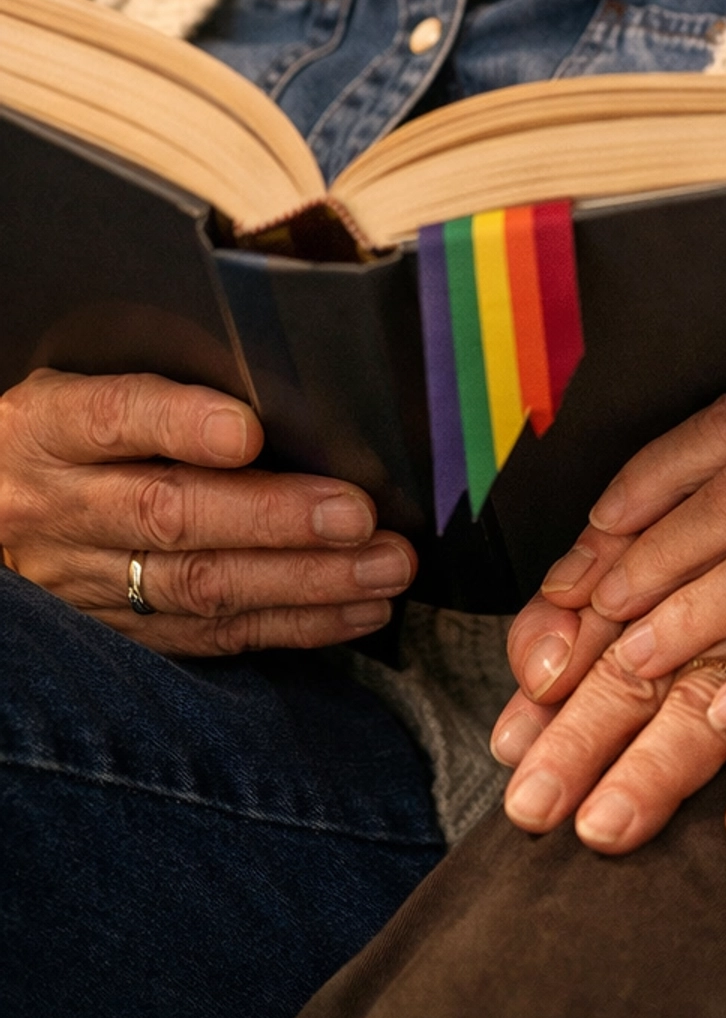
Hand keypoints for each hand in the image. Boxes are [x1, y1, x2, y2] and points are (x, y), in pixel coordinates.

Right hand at [0, 368, 416, 652]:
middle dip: (275, 518)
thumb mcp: (87, 382)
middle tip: (359, 515)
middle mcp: (61, 506)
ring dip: (304, 580)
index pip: (114, 416)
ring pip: (198, 586)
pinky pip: (208, 635)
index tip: (250, 431)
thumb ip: (168, 385)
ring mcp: (83, 578)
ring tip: (383, 567)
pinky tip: (356, 609)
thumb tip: (288, 393)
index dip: (182, 424)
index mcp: (50, 426)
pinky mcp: (115, 632)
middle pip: (169, 514)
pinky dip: (291, 624)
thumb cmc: (72, 430)